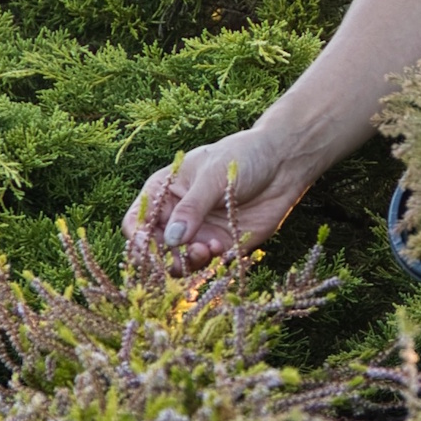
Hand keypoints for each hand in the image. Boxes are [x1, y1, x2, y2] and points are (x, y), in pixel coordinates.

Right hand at [127, 127, 317, 268]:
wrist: (282, 162)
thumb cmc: (242, 156)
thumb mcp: (213, 176)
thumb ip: (192, 207)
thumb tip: (171, 239)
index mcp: (164, 192)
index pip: (138, 222)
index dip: (138, 238)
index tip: (148, 247)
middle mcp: (176, 216)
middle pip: (155, 249)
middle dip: (164, 258)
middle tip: (179, 257)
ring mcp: (198, 233)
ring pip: (179, 262)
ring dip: (187, 263)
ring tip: (205, 249)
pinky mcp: (221, 245)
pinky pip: (207, 264)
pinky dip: (209, 263)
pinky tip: (220, 248)